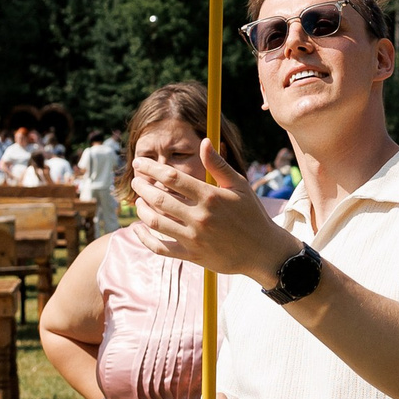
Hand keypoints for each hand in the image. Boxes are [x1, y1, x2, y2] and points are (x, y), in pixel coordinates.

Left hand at [132, 141, 286, 283]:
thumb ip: (218, 165)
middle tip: (135, 180)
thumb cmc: (252, 214)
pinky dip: (144, 238)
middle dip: (141, 186)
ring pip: (155, 222)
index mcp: (210, 196)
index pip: (172, 178)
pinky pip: (160, 248)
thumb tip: (204, 142)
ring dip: (141, 209)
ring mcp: (194, 238)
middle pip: (158, 199)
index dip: (151, 168)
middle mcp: (200, 217)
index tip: (139, 163)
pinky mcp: (192, 256)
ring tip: (138, 201)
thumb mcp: (239, 185)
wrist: (263, 251)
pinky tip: (138, 229)